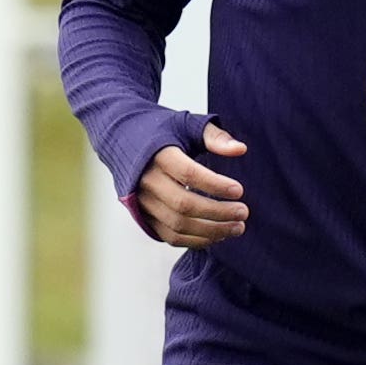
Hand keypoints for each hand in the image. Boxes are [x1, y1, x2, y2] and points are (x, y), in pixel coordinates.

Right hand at [135, 122, 249, 248]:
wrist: (122, 139)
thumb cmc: (161, 131)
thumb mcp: (186, 124)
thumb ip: (215, 137)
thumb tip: (241, 149)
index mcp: (158, 155)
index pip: (189, 174)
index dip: (215, 185)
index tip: (239, 190)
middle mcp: (146, 181)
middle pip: (184, 205)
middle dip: (218, 212)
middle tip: (243, 212)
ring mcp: (143, 202)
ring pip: (178, 225)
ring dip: (211, 231)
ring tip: (237, 227)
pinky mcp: (143, 217)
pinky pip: (170, 236)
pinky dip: (196, 240)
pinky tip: (218, 235)